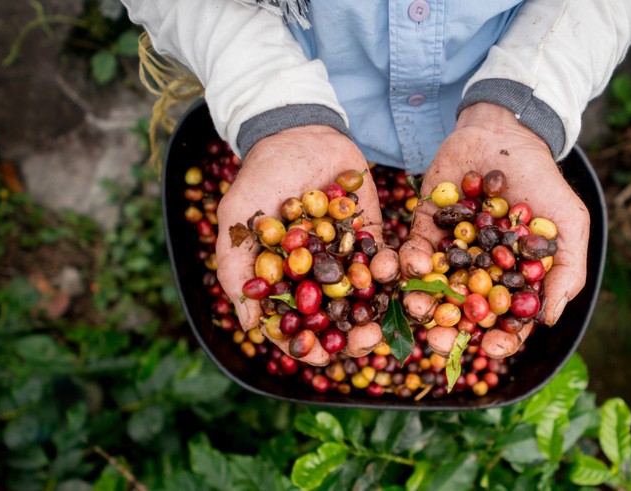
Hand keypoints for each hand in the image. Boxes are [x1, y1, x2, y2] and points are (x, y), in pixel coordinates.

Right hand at [215, 126, 392, 365]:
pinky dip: (391, 271)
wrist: (297, 132)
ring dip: (377, 315)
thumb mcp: (238, 220)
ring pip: (365, 299)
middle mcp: (317, 277)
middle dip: (353, 338)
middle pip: (337, 321)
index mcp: (284, 282)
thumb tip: (250, 324)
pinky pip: (385, 260)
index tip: (321, 357)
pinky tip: (393, 274)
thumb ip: (237, 268)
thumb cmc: (259, 177)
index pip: (296, 326)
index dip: (307, 346)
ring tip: (385, 323)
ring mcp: (347, 258)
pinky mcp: (371, 235)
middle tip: (367, 343)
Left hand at [399, 103, 589, 357]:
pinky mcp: (425, 227)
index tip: (489, 347)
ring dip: (423, 302)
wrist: (506, 134)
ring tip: (417, 307)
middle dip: (449, 332)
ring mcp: (450, 252)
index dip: (499, 340)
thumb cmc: (543, 181)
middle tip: (438, 342)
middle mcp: (478, 273)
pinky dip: (410, 261)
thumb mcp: (569, 224)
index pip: (505, 321)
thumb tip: (549, 320)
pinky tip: (411, 265)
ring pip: (433, 288)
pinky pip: (413, 251)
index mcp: (512, 280)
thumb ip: (566, 271)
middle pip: (462, 314)